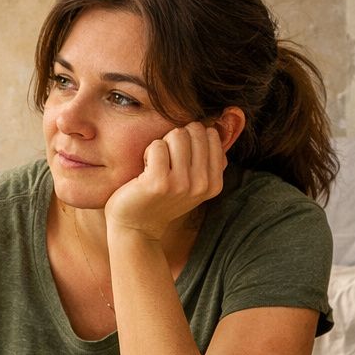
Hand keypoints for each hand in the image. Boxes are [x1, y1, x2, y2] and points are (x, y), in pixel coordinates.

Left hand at [104, 121, 226, 239]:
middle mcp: (202, 184)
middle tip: (165, 162)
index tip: (179, 161)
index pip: (211, 135)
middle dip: (176, 139)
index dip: (191, 139)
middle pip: (194, 131)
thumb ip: (208, 160)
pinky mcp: (159, 182)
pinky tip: (144, 171)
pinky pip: (158, 145)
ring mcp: (181, 184)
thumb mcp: (193, 184)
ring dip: (162, 145)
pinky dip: (148, 152)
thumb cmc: (162, 199)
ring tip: (155, 166)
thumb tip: (217, 127)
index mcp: (214, 183)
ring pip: (177, 135)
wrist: (136, 227)